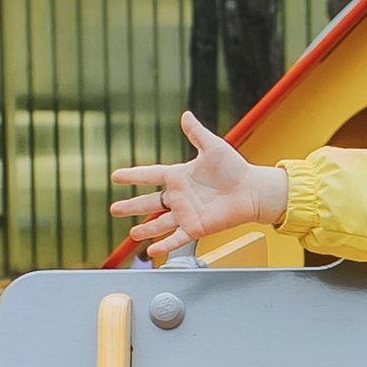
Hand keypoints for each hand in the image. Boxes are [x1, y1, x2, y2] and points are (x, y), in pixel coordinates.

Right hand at [109, 111, 289, 259]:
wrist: (252, 190)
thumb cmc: (235, 168)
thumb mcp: (213, 147)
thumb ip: (196, 133)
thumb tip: (186, 115)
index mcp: (180, 176)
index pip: (150, 175)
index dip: (133, 175)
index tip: (116, 176)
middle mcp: (180, 196)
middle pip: (149, 202)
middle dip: (131, 206)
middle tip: (114, 209)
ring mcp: (187, 213)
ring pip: (160, 223)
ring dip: (145, 229)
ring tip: (131, 233)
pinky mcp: (197, 228)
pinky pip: (177, 238)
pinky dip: (164, 245)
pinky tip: (152, 251)